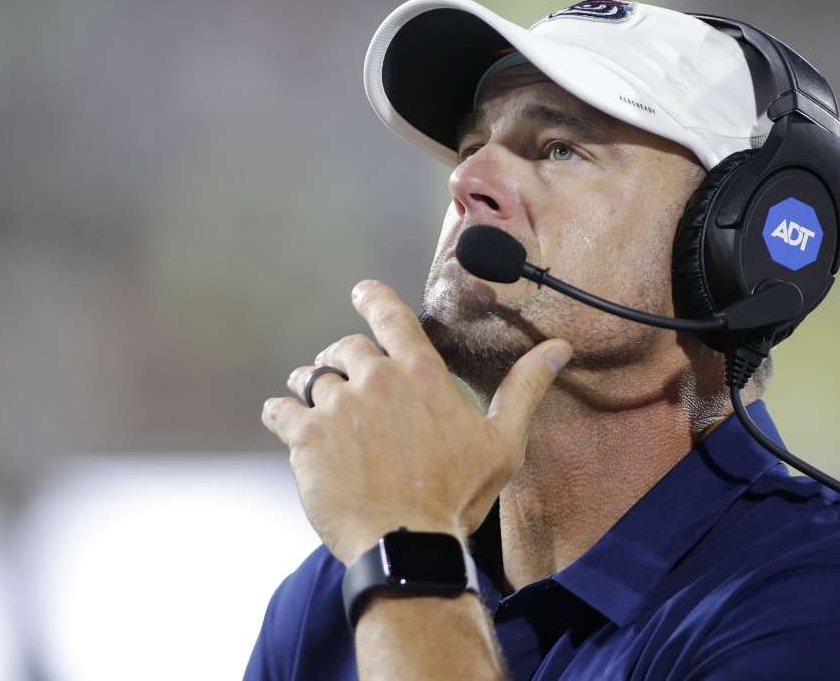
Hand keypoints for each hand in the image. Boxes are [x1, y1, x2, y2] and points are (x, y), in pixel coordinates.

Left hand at [261, 280, 571, 564]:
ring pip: (312, 378)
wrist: (407, 546)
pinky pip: (281, 409)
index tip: (362, 293)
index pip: (390, 316)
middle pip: (346, 348)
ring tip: (313, 404)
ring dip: (312, 387)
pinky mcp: (305, 437)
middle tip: (343, 376)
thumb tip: (558, 349)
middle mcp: (375, 380)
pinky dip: (282, 413)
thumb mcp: (503, 443)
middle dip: (343, 358)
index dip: (373, 298)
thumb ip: (525, 388)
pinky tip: (287, 423)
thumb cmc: (457, 498)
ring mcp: (337, 407)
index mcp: (421, 374)